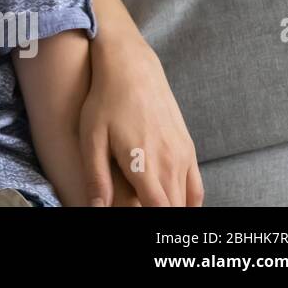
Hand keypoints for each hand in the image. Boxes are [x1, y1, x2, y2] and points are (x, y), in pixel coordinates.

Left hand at [78, 40, 204, 205]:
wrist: (131, 67)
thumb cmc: (105, 101)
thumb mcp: (91, 137)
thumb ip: (96, 177)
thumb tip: (97, 209)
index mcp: (144, 164)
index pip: (158, 210)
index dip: (152, 221)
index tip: (139, 218)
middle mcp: (169, 162)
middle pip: (173, 208)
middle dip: (160, 215)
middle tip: (141, 210)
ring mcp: (182, 154)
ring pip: (186, 200)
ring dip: (173, 209)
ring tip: (153, 208)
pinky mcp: (188, 147)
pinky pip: (196, 187)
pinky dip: (189, 202)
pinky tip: (176, 205)